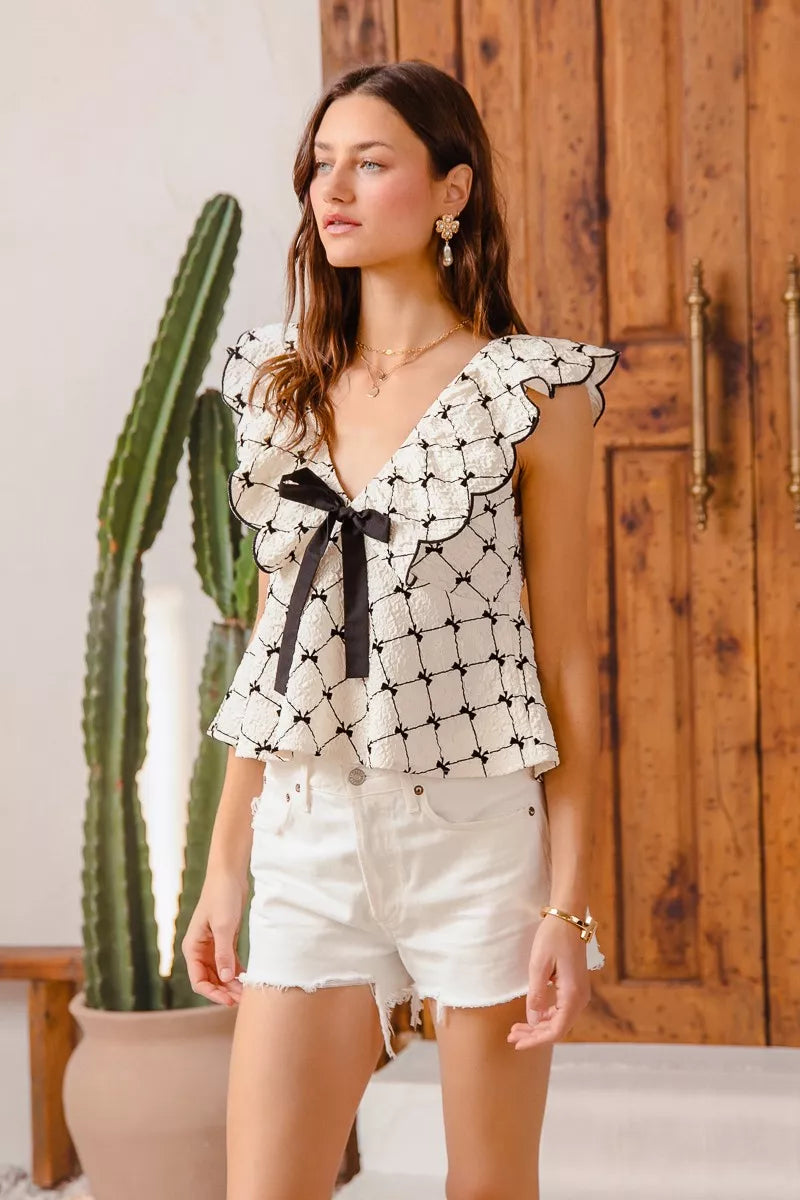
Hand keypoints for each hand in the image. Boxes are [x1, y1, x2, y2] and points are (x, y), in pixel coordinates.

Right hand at [181, 872, 248, 1006]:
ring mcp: (213, 945)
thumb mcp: (224, 926)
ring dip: (232, 983)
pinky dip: (237, 972)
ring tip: (247, 991)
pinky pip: (229, 962)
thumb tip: (226, 979)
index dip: (212, 993)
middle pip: (210, 979)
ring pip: (220, 973)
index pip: (198, 980)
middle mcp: (200, 949)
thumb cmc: (222, 896)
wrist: (229, 875)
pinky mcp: (225, 940)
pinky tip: (248, 978)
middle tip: (243, 999)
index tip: (229, 1000)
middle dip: (224, 991)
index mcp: (192, 947)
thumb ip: (224, 953)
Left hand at [507, 913, 591, 1048]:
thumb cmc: (553, 938)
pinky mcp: (575, 988)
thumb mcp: (538, 966)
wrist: (568, 918)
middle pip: (557, 1028)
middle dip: (534, 1036)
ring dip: (539, 1027)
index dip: (536, 1040)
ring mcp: (579, 993)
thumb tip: (533, 1020)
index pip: (555, 1030)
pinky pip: (561, 1010)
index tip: (517, 1043)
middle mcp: (580, 998)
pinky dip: (546, 1016)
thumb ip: (536, 995)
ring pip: (559, 1021)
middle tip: (511, 1036)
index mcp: (572, 995)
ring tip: (516, 1029)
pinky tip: (532, 1017)